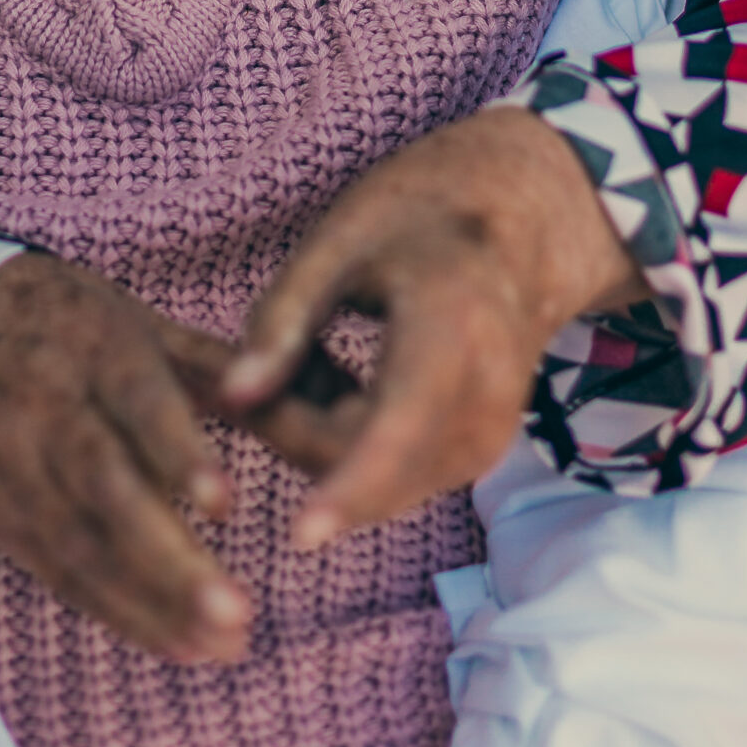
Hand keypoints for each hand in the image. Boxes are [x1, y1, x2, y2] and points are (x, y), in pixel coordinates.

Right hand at [0, 251, 363, 661]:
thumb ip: (244, 384)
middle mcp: (49, 407)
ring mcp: (16, 465)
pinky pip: (58, 572)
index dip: (176, 452)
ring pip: (79, 544)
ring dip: (151, 603)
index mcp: (98, 348)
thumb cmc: (84, 333)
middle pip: (105, 487)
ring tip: (225, 646)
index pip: (136, 402)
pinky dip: (117, 613)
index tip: (226, 504)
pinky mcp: (0, 514)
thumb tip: (344, 427)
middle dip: (169, 559)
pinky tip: (176, 645)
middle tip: (239, 617)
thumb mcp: (157, 336)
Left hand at [219, 104, 647, 547]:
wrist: (528, 223)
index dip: (348, 487)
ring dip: (309, 430)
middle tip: (218, 363)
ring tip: (292, 348)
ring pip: (366, 476)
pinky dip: (339, 433)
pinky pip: (384, 470)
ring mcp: (486, 440)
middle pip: (360, 461)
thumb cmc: (425, 212)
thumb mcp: (341, 238)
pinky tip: (328, 370)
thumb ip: (284, 318)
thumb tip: (231, 399)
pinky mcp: (473, 456)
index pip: (398, 430)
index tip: (299, 535)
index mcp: (452, 333)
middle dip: (283, 426)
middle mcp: (484, 404)